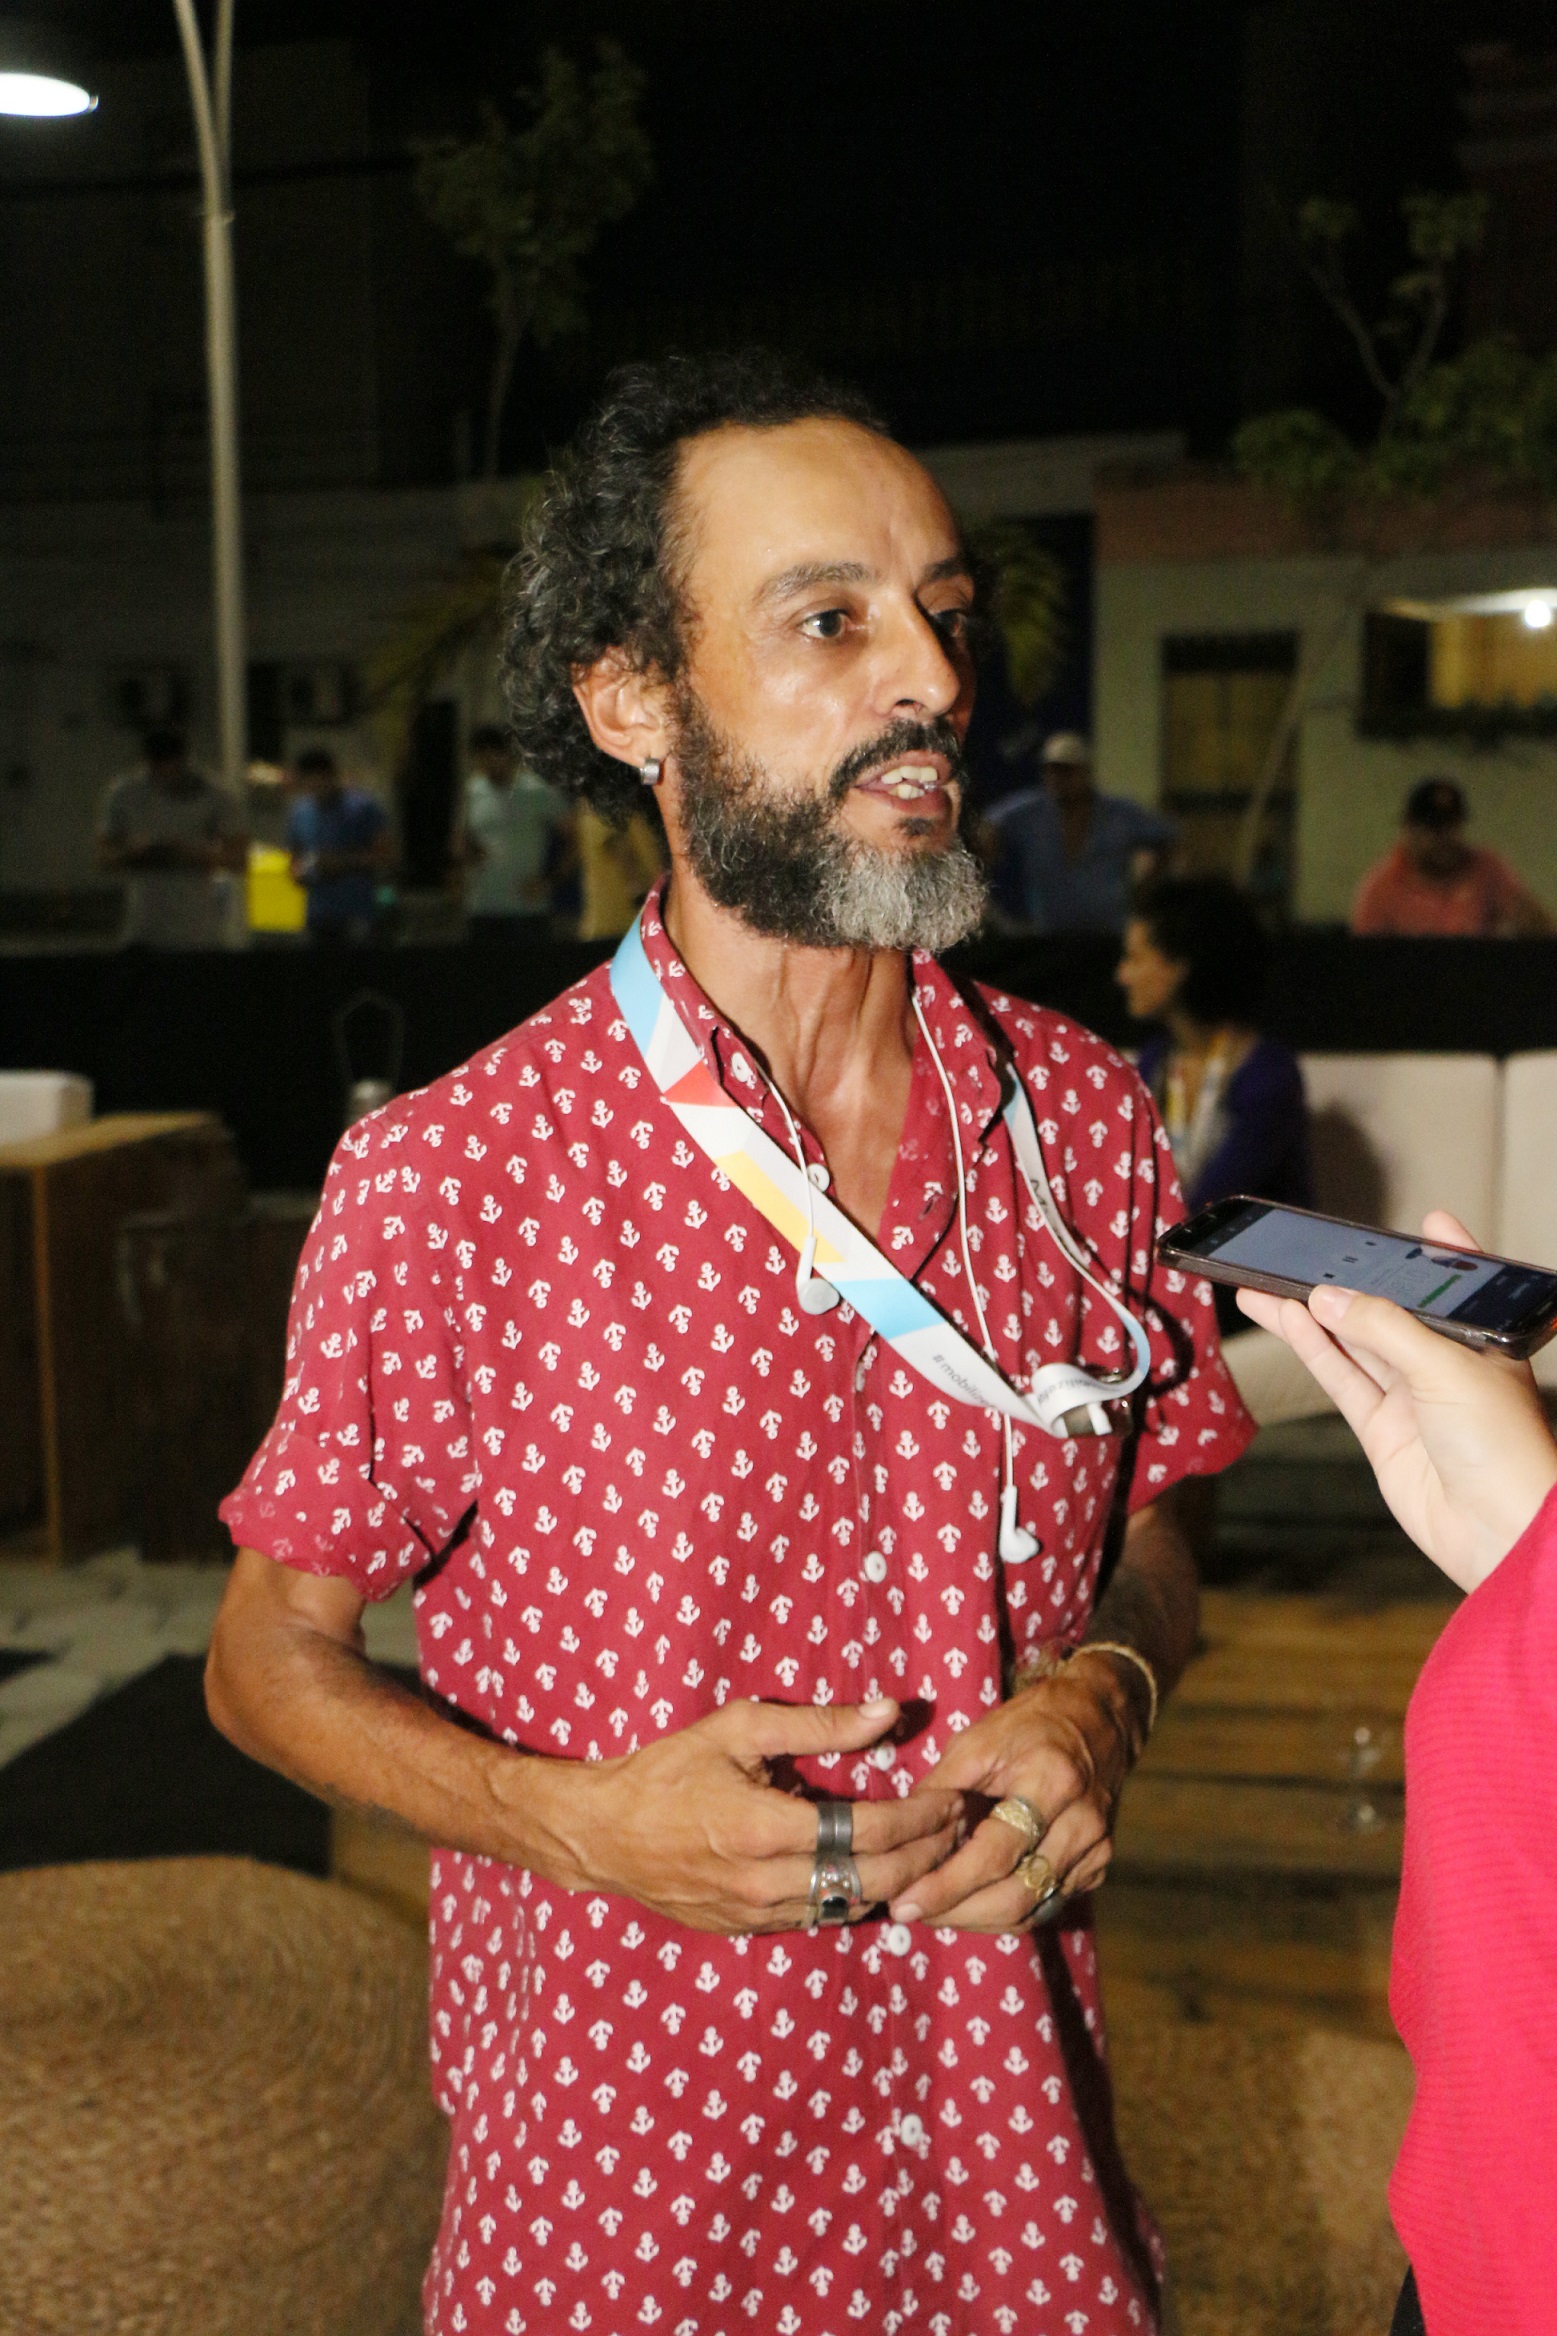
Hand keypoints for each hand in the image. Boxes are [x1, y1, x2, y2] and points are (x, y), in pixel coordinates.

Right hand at [523, 1695, 962, 1934]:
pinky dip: (856, 1895)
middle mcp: (766, 1882)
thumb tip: (889, 1711)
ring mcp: (756, 1915)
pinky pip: (820, 1917)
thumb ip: (819, 1724)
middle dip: (927, 1854)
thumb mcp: (738, 1729)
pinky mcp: (747, 1931)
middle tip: (957, 1827)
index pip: (870, 1832)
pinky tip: (877, 1871)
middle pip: (874, 1880)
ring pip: (852, 1906)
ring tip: (932, 1849)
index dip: (921, 1818)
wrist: (601, 1834)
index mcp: (765, 1828)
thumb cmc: (668, 1770)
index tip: (950, 1798)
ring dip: (901, 1881)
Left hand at [888, 1659, 1142, 1932]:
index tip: (903, 1903)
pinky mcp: (1098, 1867)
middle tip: (909, 1912)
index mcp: (1051, 1783)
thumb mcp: (977, 1741)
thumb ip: (940, 1790)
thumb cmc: (1029, 1725)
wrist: (1097, 1719)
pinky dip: (1004, 1913)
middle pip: (1015, 1895)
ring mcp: (1095, 1850)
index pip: (995, 1854)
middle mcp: (1081, 1824)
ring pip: (1030, 1911)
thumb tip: (900, 1838)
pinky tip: (970, 1904)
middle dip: (956, 1913)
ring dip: (976, 1919)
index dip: (947, 1885)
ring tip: (932, 1911)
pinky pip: (1046, 1907)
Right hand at [1237, 1209, 1556, 1592]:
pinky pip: (1342, 1379)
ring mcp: (1413, 1399)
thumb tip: (1327, 1298)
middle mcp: (1446, 1365)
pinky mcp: (1383, 1431)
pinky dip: (1311, 1349)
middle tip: (1301, 1256)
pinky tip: (1286, 1321)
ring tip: (1264, 1285)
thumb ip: (1382, 1328)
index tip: (1426, 1223)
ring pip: (1353, 1343)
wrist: (1499, 1530)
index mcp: (1482, 1341)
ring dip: (1310, 1314)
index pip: (1460, 1287)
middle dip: (1348, 1284)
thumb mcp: (1446, 1367)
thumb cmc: (1504, 1447)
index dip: (1442, 1254)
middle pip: (1389, 1313)